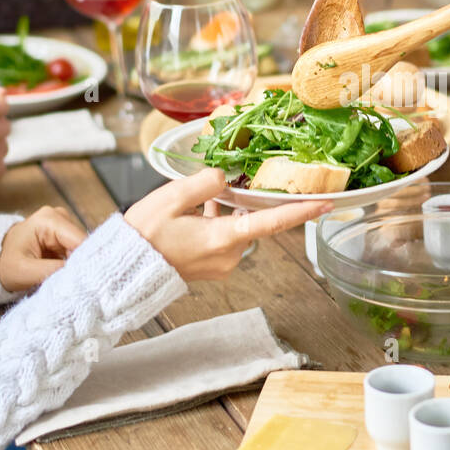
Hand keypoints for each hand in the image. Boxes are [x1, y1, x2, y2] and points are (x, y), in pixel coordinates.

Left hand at [0, 206, 87, 293]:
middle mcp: (60, 215)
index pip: (80, 241)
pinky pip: (77, 250)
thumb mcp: (25, 271)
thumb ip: (53, 272)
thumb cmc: (5, 264)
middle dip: (80, 264)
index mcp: (49, 219)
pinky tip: (64, 273)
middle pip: (83, 244)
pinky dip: (73, 263)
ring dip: (77, 265)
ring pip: (82, 249)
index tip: (87, 281)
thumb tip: (81, 275)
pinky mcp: (64, 233)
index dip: (86, 261)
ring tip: (65, 279)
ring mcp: (63, 223)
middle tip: (73, 284)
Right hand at [125, 169, 331, 280]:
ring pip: (235, 227)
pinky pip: (224, 238)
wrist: (123, 270)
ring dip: (222, 213)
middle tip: (210, 192)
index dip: (301, 211)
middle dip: (238, 202)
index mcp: (223, 239)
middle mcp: (229, 255)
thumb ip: (206, 183)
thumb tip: (225, 179)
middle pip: (250, 220)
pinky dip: (215, 223)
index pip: (272, 222)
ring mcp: (222, 264)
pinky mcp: (213, 268)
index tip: (326, 203)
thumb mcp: (172, 198)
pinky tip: (192, 216)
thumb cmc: (144, 235)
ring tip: (187, 208)